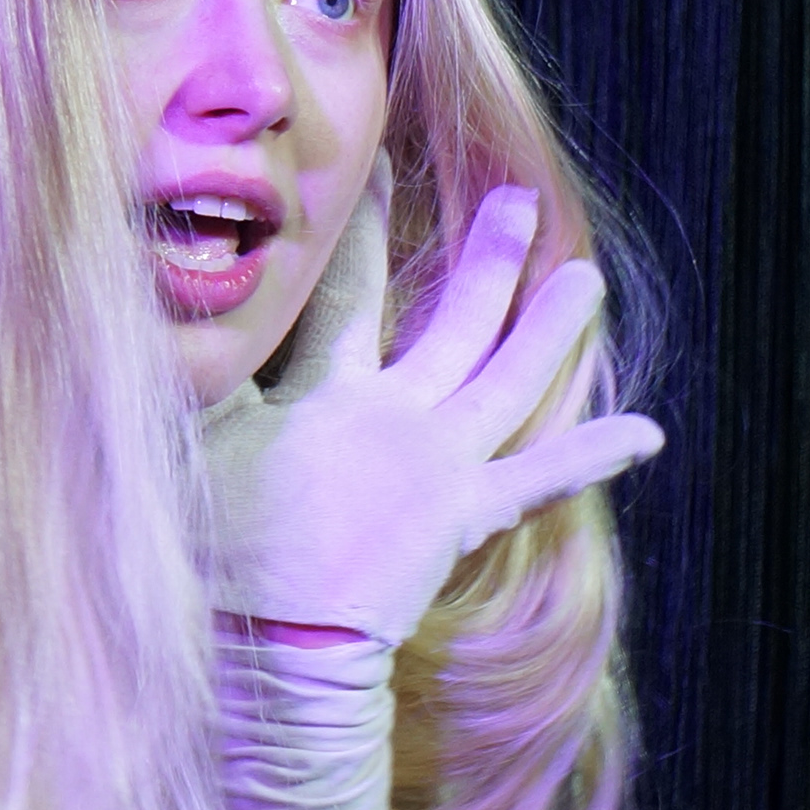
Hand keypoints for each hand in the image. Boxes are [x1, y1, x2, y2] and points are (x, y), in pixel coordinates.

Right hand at [195, 166, 662, 648]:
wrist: (277, 643)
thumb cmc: (223, 552)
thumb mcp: (195, 448)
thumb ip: (196, 374)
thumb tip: (160, 306)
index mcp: (328, 390)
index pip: (348, 287)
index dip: (363, 225)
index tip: (380, 165)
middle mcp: (397, 413)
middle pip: (455, 320)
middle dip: (491, 258)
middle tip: (521, 203)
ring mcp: (440, 465)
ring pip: (511, 379)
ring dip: (552, 326)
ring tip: (588, 279)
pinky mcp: (465, 517)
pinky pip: (541, 479)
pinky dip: (594, 454)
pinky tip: (650, 432)